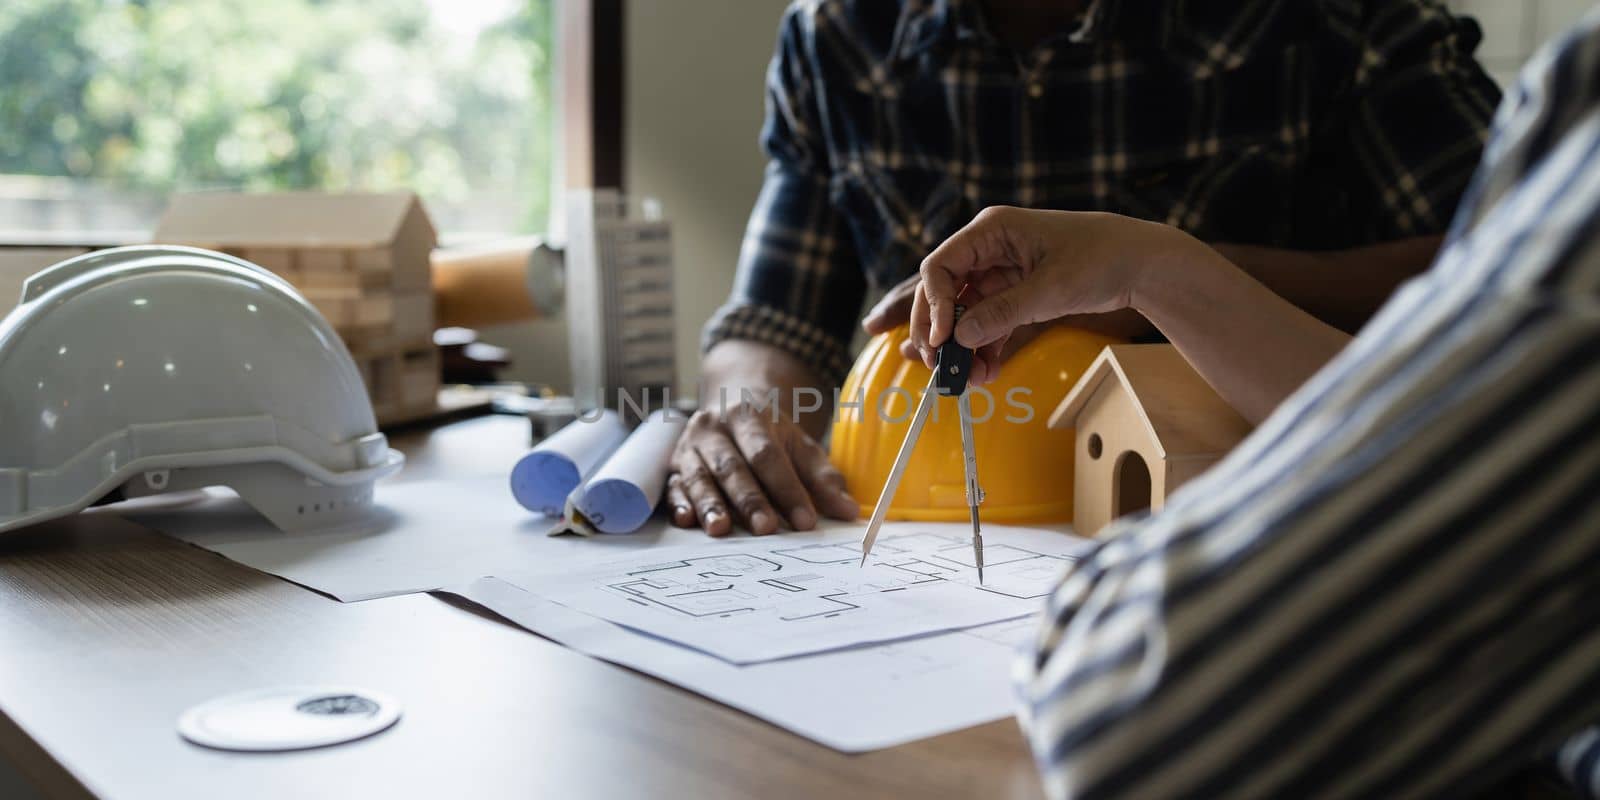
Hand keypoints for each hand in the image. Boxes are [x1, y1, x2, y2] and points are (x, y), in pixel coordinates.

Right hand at [665, 402, 859, 535]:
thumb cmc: (770, 437)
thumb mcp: (800, 447)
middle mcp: (714, 428)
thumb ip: (823, 479)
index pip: (768, 455)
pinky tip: (687, 521)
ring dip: (710, 504)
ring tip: (720, 530)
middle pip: (732, 466)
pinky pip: (673, 486)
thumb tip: (849, 512)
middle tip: (766, 528)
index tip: (806, 521)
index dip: (787, 489)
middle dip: (749, 499)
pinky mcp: (673, 467)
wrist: (731, 409)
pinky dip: (678, 504)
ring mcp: (690, 447)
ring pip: (699, 476)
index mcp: (748, 416)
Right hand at [909, 206, 1197, 378]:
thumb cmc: (1101, 259)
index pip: (940, 267)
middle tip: (940, 366)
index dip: (935, 305)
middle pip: (945, 291)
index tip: (942, 340)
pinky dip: (985, 347)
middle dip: (941, 330)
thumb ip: (1002, 313)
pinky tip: (988, 371)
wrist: (1142, 264)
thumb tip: (959, 338)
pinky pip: (988, 322)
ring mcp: (1001, 272)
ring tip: (969, 379)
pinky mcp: (1015, 293)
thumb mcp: (1051, 288)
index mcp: (991, 231)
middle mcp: (989, 249)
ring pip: (965, 313)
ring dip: (963, 346)